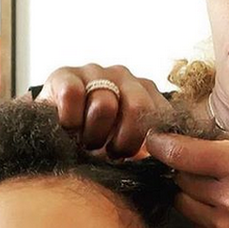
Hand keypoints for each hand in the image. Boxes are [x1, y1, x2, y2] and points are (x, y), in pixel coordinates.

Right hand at [37, 64, 171, 157]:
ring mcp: (95, 71)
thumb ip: (155, 146)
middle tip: (111, 153)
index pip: (162, 115)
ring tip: (87, 142)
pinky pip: (72, 95)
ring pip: (104, 104)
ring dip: (94, 134)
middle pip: (137, 108)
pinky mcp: (64, 74)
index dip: (149, 142)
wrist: (58, 138)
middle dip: (124, 141)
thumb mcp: (132, 147)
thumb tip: (170, 156)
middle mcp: (124, 77)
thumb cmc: (102, 145)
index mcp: (147, 93)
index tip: (136, 156)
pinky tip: (69, 129)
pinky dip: (70, 120)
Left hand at [145, 130, 228, 227]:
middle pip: (180, 178)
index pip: (182, 153)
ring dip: (193, 194)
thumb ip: (226, 139)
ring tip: (219, 192)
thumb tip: (189, 135)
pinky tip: (226, 213)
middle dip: (187, 170)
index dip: (162, 144)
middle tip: (207, 169)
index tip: (155, 140)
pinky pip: (193, 226)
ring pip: (182, 203)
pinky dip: (202, 217)